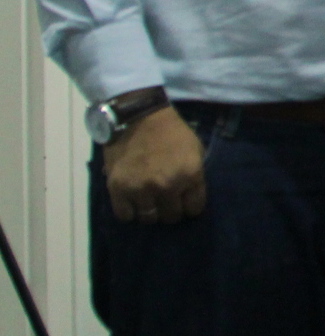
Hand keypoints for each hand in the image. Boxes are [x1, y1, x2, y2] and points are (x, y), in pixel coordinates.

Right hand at [103, 106, 206, 224]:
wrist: (139, 117)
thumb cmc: (171, 132)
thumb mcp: (196, 150)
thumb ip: (194, 176)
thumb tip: (188, 198)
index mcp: (190, 175)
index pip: (194, 209)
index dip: (190, 206)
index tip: (184, 201)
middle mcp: (167, 186)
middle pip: (171, 217)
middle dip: (170, 210)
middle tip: (165, 201)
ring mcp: (141, 189)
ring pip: (148, 218)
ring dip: (150, 211)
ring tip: (148, 200)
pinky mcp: (118, 189)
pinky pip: (124, 215)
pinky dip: (129, 211)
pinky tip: (132, 202)